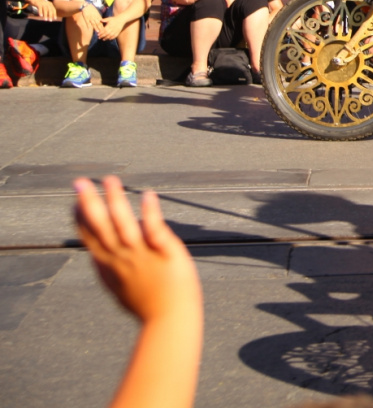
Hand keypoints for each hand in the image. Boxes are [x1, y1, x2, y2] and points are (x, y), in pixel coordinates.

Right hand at [25, 0, 56, 20]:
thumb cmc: (40, 4)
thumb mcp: (46, 6)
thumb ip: (48, 10)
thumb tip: (51, 16)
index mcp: (50, 4)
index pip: (53, 9)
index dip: (54, 14)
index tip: (54, 18)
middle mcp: (47, 3)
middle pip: (50, 10)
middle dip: (50, 15)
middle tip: (50, 20)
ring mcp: (43, 3)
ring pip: (45, 10)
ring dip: (45, 15)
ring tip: (45, 19)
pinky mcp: (38, 4)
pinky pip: (40, 8)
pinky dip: (40, 12)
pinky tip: (41, 16)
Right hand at [73, 177, 199, 325]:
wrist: (169, 321)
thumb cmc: (149, 307)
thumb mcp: (122, 289)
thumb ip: (112, 272)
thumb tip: (102, 263)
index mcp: (109, 267)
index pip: (90, 238)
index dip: (81, 219)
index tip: (74, 201)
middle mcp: (121, 259)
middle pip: (100, 227)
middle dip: (88, 204)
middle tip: (79, 182)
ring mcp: (141, 255)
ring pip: (123, 224)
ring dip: (115, 200)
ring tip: (110, 180)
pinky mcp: (163, 252)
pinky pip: (154, 229)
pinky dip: (150, 212)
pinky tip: (148, 195)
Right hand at [81, 3, 105, 36]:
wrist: (86, 6)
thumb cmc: (92, 9)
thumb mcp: (97, 12)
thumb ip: (99, 17)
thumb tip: (102, 21)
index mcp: (98, 16)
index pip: (101, 22)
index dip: (103, 26)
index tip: (105, 30)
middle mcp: (95, 17)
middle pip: (98, 23)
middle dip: (100, 28)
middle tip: (103, 32)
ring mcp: (90, 18)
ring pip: (93, 23)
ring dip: (95, 28)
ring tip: (97, 32)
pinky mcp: (86, 18)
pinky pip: (87, 23)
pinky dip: (88, 26)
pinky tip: (89, 29)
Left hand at [100, 15, 126, 39]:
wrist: (121, 20)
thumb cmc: (114, 19)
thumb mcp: (109, 19)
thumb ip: (105, 20)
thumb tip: (100, 20)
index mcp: (109, 25)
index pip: (104, 30)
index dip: (101, 33)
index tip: (98, 35)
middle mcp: (112, 29)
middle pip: (106, 33)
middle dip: (102, 36)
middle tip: (99, 38)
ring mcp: (115, 31)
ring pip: (110, 35)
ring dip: (106, 38)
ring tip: (103, 39)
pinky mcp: (118, 32)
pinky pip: (114, 36)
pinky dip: (112, 38)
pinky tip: (109, 39)